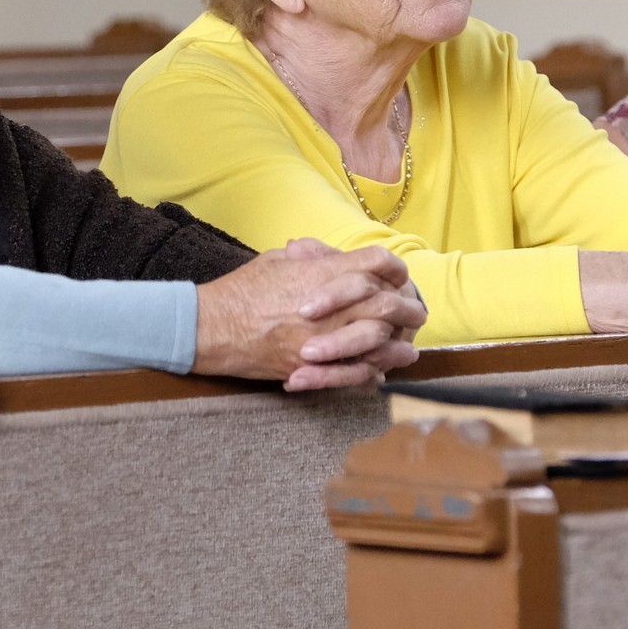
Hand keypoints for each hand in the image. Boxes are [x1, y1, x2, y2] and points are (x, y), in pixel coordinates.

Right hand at [193, 241, 426, 389]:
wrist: (211, 327)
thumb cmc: (242, 290)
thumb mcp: (278, 260)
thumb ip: (312, 257)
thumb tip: (333, 256)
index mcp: (324, 271)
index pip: (378, 262)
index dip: (394, 269)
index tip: (399, 279)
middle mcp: (330, 304)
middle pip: (388, 302)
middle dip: (407, 309)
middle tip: (415, 315)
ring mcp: (323, 337)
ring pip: (378, 339)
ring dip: (398, 345)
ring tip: (408, 350)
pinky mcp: (311, 366)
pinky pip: (354, 372)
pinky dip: (372, 372)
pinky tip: (381, 373)